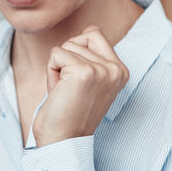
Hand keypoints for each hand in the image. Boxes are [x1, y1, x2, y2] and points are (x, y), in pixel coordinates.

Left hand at [32, 26, 128, 146]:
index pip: (94, 34)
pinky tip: (59, 93)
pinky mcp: (84, 72)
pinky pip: (56, 54)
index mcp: (120, 70)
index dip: (76, 53)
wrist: (63, 141)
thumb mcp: (88, 80)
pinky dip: (50, 73)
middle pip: (79, 38)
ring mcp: (102, 70)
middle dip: (66, 60)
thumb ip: (92, 56)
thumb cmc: (69, 111)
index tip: (78, 83)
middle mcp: (116, 69)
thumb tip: (90, 29)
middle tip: (70, 89)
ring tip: (65, 93)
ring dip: (57, 69)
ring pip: (66, 46)